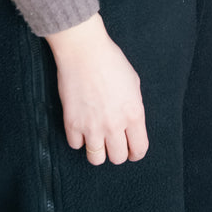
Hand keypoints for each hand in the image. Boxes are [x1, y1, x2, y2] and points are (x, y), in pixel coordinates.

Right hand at [46, 12, 147, 164]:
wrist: (85, 52)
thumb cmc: (111, 62)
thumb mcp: (133, 83)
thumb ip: (133, 107)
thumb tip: (131, 124)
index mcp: (134, 114)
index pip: (139, 149)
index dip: (136, 152)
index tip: (132, 151)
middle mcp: (114, 125)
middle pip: (118, 158)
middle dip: (117, 152)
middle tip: (113, 143)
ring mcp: (92, 127)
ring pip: (96, 159)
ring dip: (97, 151)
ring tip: (96, 139)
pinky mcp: (72, 125)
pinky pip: (76, 145)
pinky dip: (78, 139)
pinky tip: (81, 127)